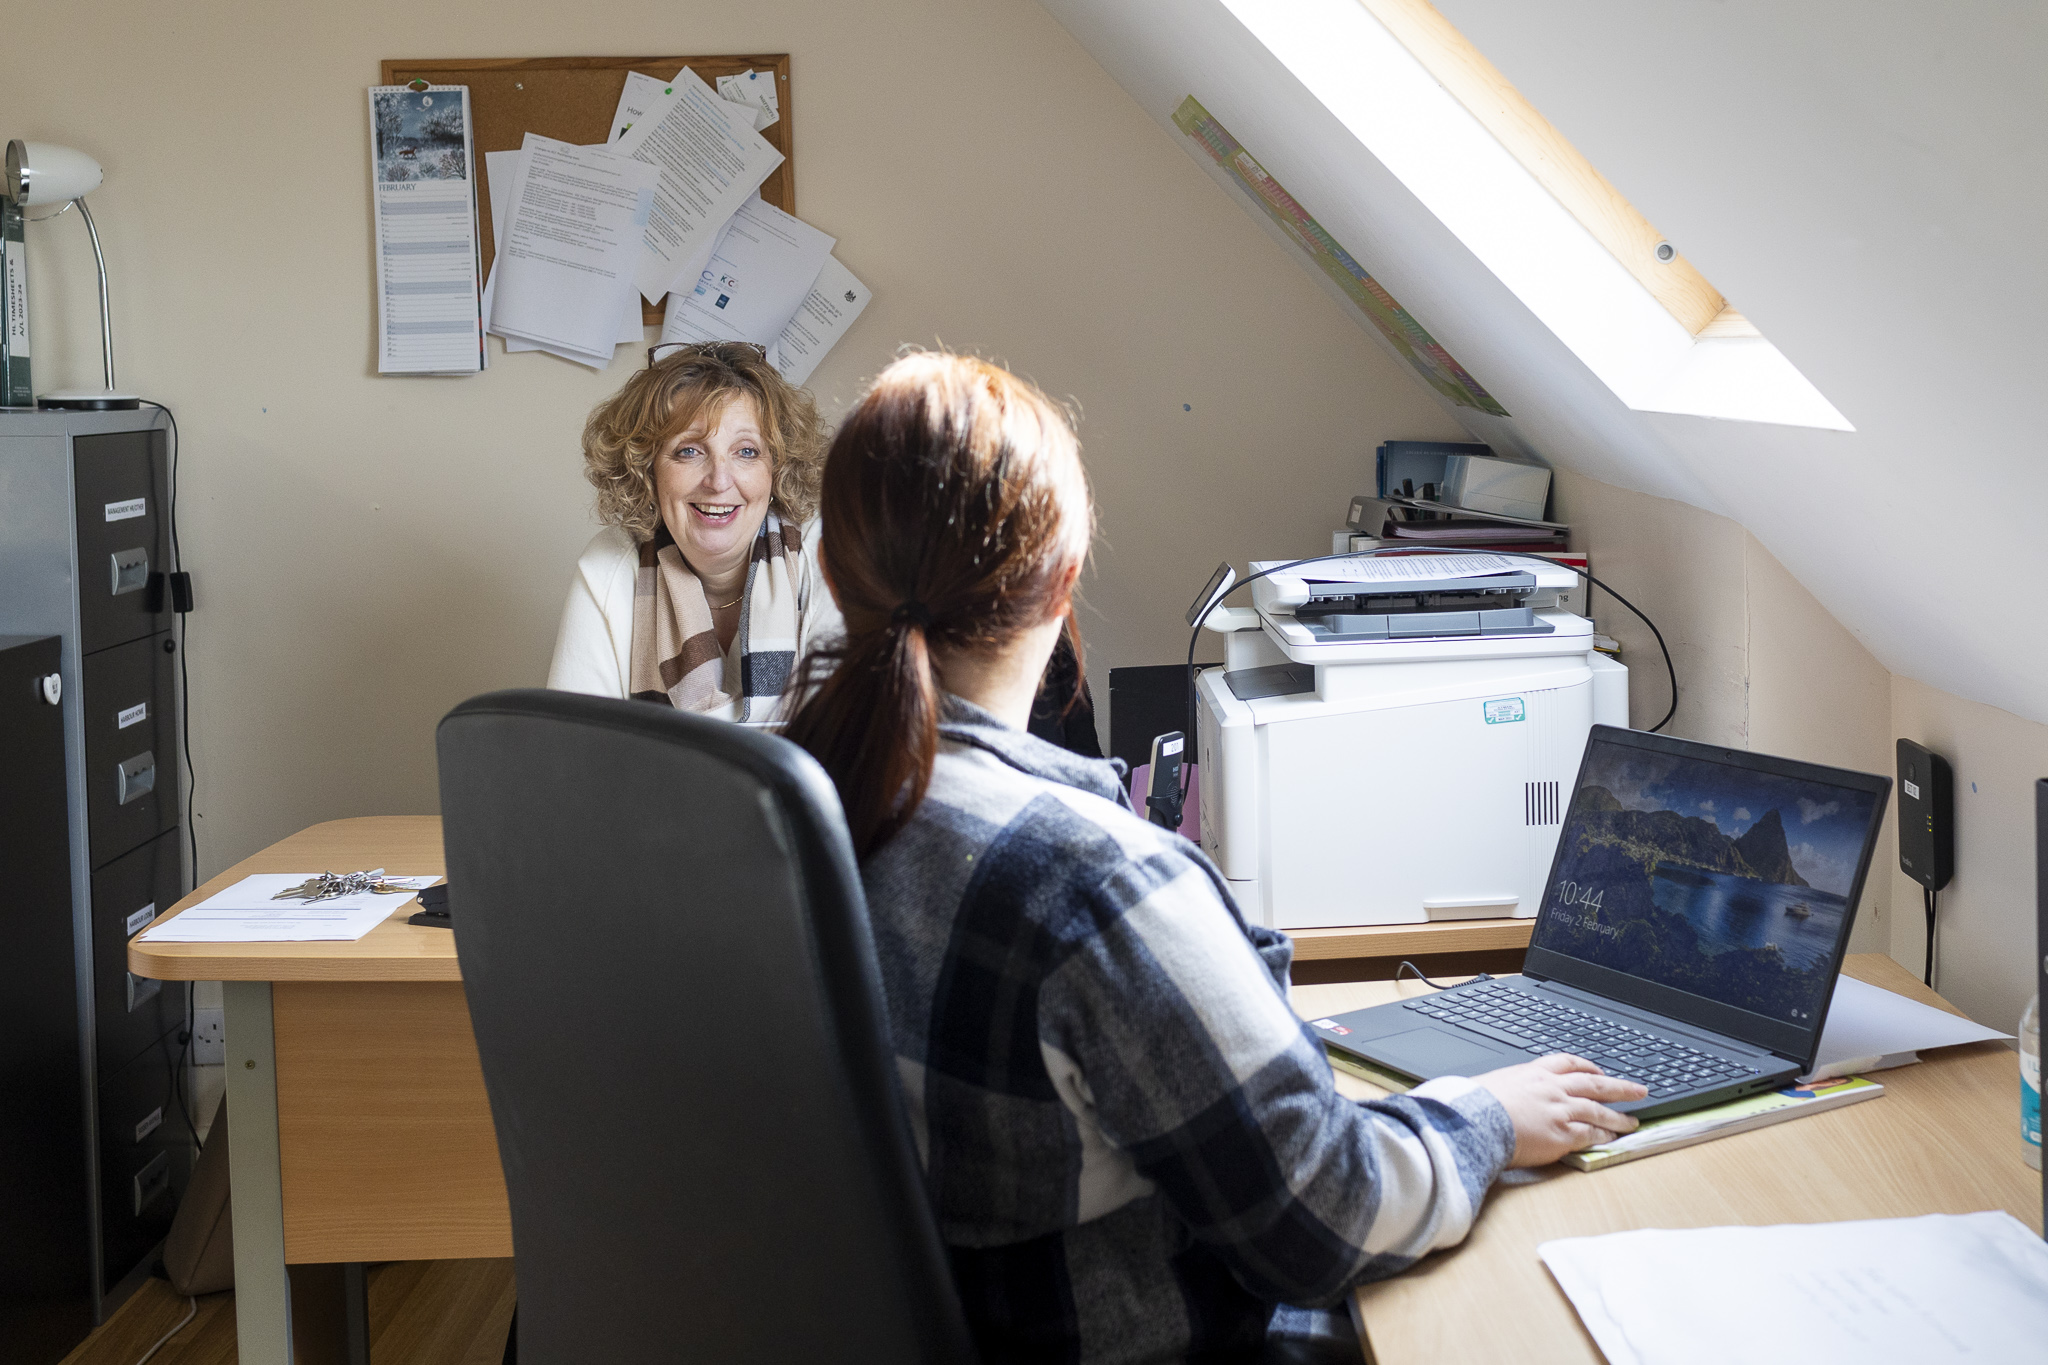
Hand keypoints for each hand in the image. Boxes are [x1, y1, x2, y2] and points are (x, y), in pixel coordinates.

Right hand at [1474, 1054, 1647, 1166]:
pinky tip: (1613, 1138)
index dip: (1587, 1066)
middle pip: (1594, 1083)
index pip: (1568, 1063)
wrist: (1475, 1120)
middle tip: (1638, 1090)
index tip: (1598, 1070)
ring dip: (1618, 1116)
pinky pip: (1590, 1133)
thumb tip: (1506, 1094)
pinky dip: (1604, 1135)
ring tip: (1633, 1121)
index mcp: (1534, 1073)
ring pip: (1598, 1110)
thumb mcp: (1493, 1083)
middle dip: (1619, 1087)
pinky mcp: (1563, 1134)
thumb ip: (1510, 1087)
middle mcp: (1552, 1088)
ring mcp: (1560, 1110)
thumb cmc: (1475, 1104)